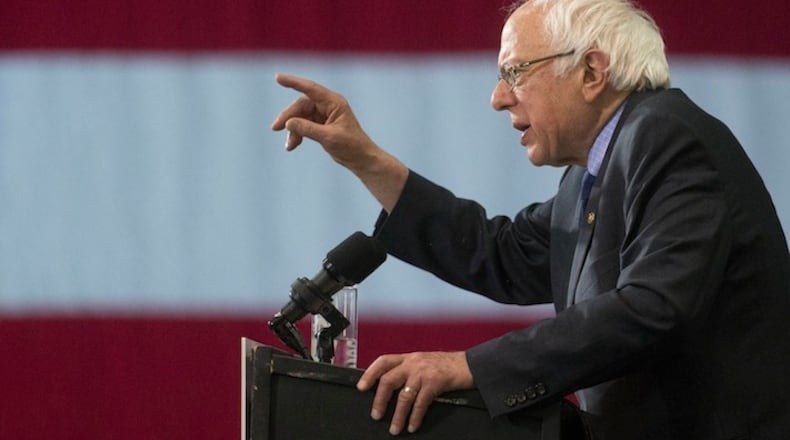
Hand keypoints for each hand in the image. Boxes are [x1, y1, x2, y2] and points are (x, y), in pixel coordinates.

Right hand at [270, 73, 376, 169]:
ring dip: (293, 129)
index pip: (310, 89)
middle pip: (302, 105)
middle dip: (289, 117)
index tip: (278, 78)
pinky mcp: (321, 125)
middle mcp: (329, 105)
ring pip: (301, 116)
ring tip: (289, 145)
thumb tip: (289, 123)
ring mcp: (324, 114)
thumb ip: (308, 129)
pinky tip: (292, 145)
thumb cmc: (351, 146)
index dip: (293, 82)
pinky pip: (304, 125)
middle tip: (275, 128)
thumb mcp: (328, 138)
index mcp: (334, 103)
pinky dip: (297, 134)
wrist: (361, 159)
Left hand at [356, 351, 473, 434]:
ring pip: (403, 395)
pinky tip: (412, 425)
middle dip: (380, 400)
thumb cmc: (447, 365)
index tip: (361, 387)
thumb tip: (391, 389)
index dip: (370, 373)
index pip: (383, 361)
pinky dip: (414, 417)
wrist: (469, 365)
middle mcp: (413, 363)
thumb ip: (408, 371)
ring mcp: (423, 372)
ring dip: (397, 415)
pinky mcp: (435, 382)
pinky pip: (420, 403)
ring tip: (395, 428)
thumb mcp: (424, 362)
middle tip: (376, 415)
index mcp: (408, 357)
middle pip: (388, 380)